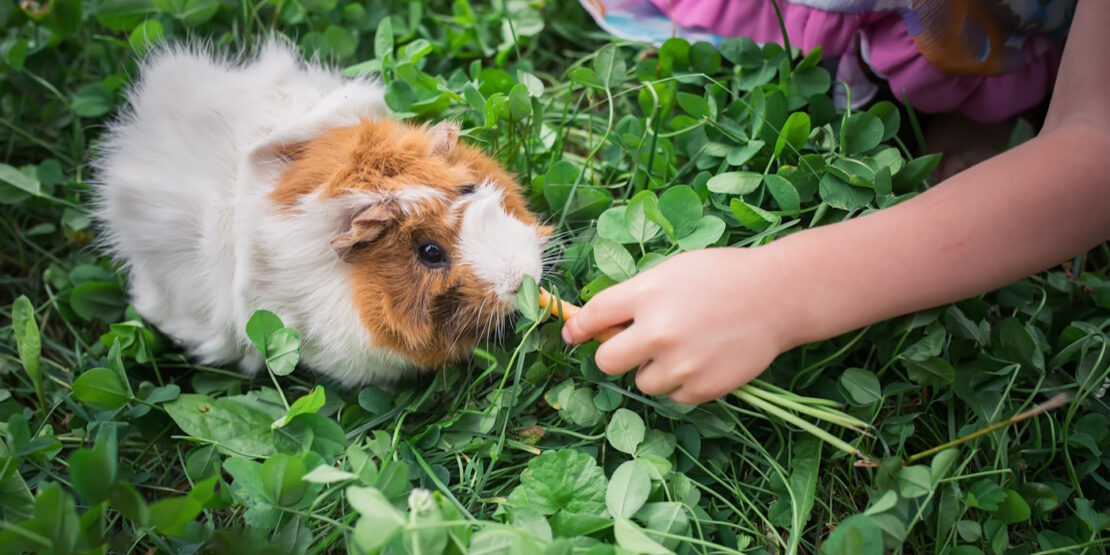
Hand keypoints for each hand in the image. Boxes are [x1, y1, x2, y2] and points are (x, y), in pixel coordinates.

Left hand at [561, 247, 799, 403]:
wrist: (777, 297)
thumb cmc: (722, 276)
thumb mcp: (672, 271)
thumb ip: (635, 296)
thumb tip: (598, 324)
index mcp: (647, 295)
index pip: (593, 316)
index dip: (578, 327)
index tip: (572, 334)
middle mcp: (658, 331)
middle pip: (606, 361)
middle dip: (614, 355)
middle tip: (631, 347)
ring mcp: (680, 363)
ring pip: (642, 382)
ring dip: (655, 370)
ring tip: (685, 347)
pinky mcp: (702, 387)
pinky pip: (674, 395)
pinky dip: (683, 383)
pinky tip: (704, 360)